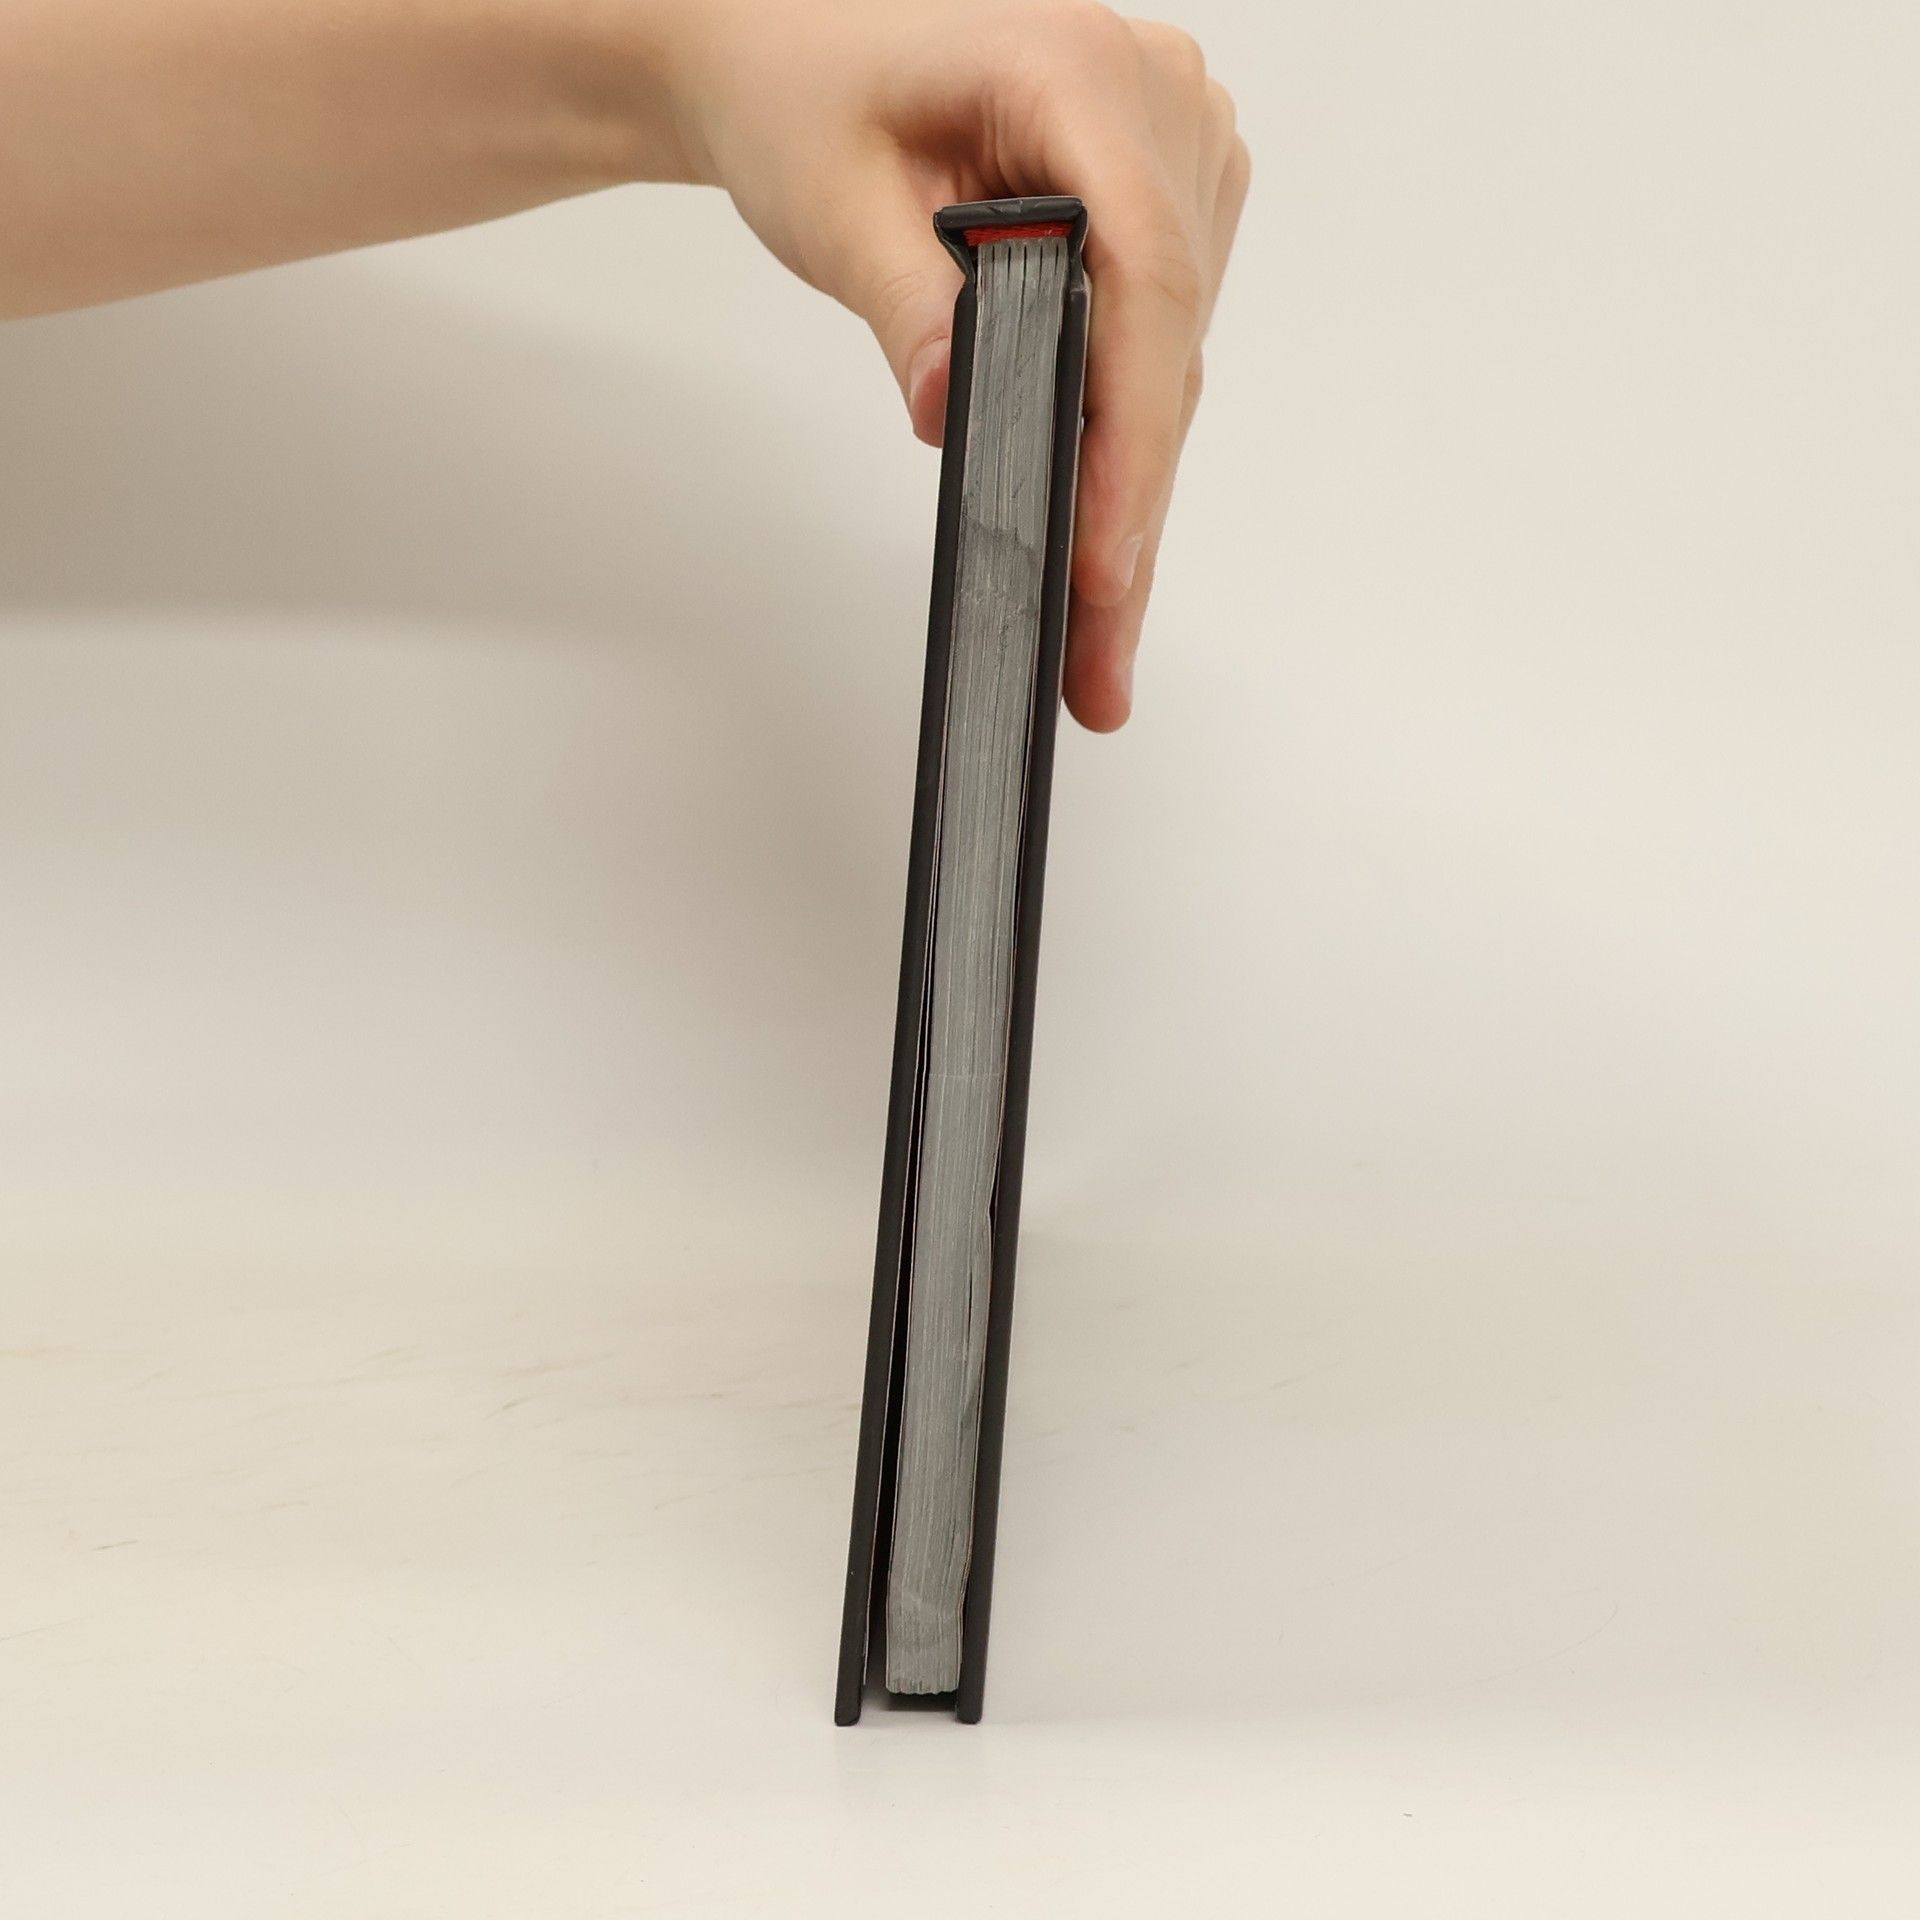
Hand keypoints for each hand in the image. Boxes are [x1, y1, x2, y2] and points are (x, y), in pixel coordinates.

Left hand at [667, 1, 1249, 730]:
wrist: (788, 43)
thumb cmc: (801, 84)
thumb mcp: (831, 200)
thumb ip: (904, 304)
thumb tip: (957, 416)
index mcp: (1080, 72)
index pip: (1145, 277)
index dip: (1131, 438)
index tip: (1102, 564)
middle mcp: (1158, 102)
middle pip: (1169, 342)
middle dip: (1130, 515)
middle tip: (1100, 662)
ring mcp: (1174, 148)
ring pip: (1172, 356)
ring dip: (1135, 496)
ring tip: (1099, 639)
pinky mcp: (1162, 196)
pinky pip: (1158, 337)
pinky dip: (1126, 440)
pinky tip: (1103, 541)